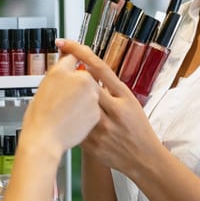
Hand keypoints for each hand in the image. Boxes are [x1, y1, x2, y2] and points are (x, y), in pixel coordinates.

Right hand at [20, 52, 100, 156]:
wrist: (44, 139)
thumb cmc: (43, 111)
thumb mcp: (50, 78)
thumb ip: (65, 63)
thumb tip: (71, 55)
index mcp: (82, 76)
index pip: (77, 62)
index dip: (70, 64)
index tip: (68, 61)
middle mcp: (92, 89)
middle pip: (84, 80)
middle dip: (75, 84)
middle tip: (58, 95)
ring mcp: (94, 104)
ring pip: (86, 95)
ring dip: (78, 98)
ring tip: (61, 108)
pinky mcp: (94, 118)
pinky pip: (89, 110)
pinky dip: (81, 112)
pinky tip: (68, 117)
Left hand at [56, 39, 161, 174]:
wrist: (144, 158)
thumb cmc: (137, 128)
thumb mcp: (131, 102)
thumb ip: (112, 87)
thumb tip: (90, 68)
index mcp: (124, 96)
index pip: (100, 68)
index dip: (80, 52)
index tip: (66, 43)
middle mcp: (114, 111)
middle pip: (85, 85)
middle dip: (68, 74)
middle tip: (55, 67)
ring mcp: (103, 129)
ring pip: (77, 106)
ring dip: (66, 98)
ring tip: (59, 95)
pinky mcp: (93, 144)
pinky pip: (75, 126)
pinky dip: (69, 120)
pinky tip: (65, 118)